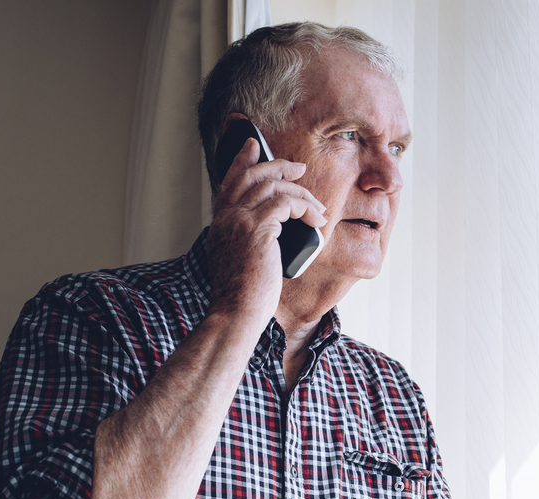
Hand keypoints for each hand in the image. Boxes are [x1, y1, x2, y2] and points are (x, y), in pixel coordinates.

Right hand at [204, 137, 326, 324]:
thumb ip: (247, 240)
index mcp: (219, 224)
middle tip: (299, 167)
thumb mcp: (240, 261)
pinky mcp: (257, 229)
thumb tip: (272, 233)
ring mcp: (238, 221)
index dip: (241, 160)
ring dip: (301, 193)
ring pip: (272, 187)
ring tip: (318, 207)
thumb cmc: (243, 296)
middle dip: (277, 166)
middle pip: (250, 175)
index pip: (228, 182)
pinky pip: (285, 203)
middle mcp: (225, 218)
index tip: (253, 145)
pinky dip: (305, 207)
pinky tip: (316, 220)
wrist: (236, 313)